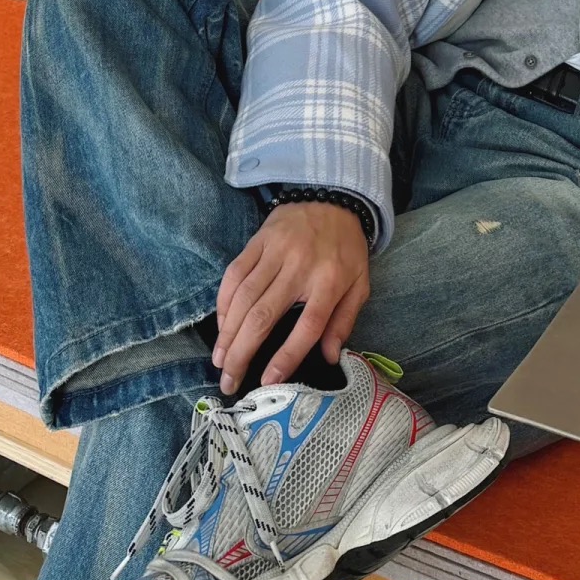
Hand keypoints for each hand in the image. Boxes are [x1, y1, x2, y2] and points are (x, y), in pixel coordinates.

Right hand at [213, 202, 369, 396]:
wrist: (334, 198)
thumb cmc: (346, 249)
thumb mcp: (359, 285)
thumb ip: (344, 321)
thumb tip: (330, 357)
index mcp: (330, 282)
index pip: (307, 326)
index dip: (286, 356)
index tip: (267, 381)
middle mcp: (300, 267)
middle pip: (264, 316)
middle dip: (242, 353)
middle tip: (229, 381)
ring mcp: (275, 251)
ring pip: (244, 297)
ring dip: (227, 333)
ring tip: (220, 360)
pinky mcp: (258, 240)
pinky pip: (234, 274)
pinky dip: (223, 302)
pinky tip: (222, 325)